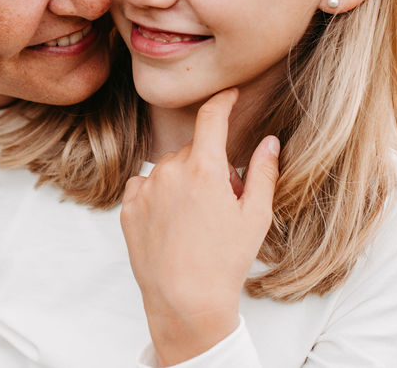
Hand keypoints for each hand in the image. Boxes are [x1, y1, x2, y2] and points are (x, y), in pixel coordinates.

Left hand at [120, 89, 279, 366]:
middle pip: (194, 150)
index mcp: (204, 168)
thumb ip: (262, 172)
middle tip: (223, 202)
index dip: (222, 100)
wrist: (184, 301)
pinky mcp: (128, 207)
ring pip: (169, 168)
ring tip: (195, 221)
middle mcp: (169, 171)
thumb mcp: (255, 216)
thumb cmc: (225, 262)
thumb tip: (269, 140)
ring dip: (183, 180)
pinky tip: (172, 224)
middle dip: (210, 165)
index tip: (229, 95)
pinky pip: (147, 186)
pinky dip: (159, 195)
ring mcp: (145, 188)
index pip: (211, 117)